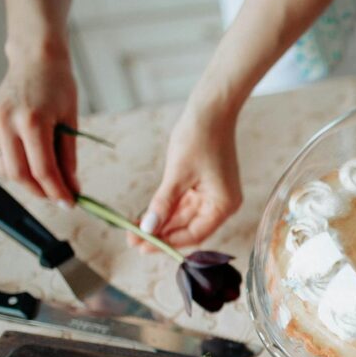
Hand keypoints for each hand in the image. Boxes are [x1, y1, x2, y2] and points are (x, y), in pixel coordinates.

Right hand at [0, 54, 77, 203]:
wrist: (36, 59)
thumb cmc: (58, 86)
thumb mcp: (71, 122)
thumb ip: (68, 158)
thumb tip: (72, 188)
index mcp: (32, 121)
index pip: (43, 171)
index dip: (58, 192)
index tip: (71, 203)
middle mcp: (7, 122)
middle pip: (21, 175)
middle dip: (42, 192)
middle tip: (61, 197)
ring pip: (8, 170)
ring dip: (29, 183)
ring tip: (50, 182)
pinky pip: (1, 157)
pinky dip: (18, 167)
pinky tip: (34, 165)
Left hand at [133, 108, 241, 250]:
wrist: (211, 110)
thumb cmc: (200, 138)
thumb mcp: (178, 174)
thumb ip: (163, 204)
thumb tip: (147, 229)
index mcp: (223, 205)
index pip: (194, 234)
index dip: (168, 242)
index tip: (142, 246)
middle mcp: (221, 204)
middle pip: (188, 228)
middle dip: (161, 234)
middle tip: (132, 240)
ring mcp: (212, 195)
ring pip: (183, 218)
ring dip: (160, 224)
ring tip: (133, 230)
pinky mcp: (203, 186)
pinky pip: (183, 205)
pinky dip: (166, 210)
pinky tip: (146, 216)